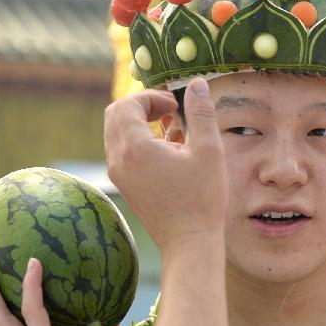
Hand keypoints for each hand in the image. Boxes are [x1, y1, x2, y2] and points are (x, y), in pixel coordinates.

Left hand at [103, 78, 226, 251]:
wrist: (189, 242)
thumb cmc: (202, 198)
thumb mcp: (208, 150)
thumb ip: (201, 113)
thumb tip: (196, 84)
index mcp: (134, 147)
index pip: (127, 104)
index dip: (151, 97)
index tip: (176, 105)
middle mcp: (118, 159)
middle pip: (116, 115)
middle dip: (142, 106)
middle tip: (171, 111)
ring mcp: (118, 174)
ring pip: (117, 132)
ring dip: (141, 123)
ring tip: (173, 131)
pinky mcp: (124, 184)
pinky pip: (122, 150)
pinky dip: (139, 141)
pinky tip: (169, 150)